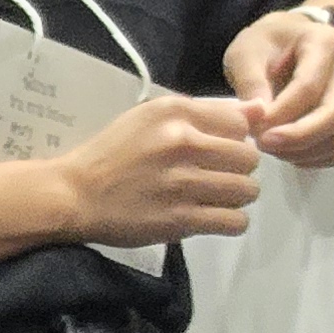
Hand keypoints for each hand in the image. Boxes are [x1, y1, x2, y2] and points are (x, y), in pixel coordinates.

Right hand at [53, 92, 261, 246]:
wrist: (73, 195)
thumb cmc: (114, 152)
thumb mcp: (155, 116)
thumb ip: (208, 111)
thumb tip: (260, 111)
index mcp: (177, 113)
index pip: (242, 123)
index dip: (237, 139)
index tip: (223, 150)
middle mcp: (182, 143)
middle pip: (249, 158)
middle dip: (240, 169)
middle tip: (221, 176)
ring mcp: (181, 184)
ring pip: (246, 190)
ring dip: (238, 196)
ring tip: (218, 197)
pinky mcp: (178, 220)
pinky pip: (233, 222)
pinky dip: (233, 222)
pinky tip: (217, 217)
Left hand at [221, 5, 333, 168]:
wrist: (284, 43)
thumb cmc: (264, 45)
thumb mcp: (246, 52)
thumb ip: (250, 82)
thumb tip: (257, 117)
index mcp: (324, 42)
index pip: (308, 87)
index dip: (280, 113)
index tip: (252, 127)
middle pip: (333, 114)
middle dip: (297, 137)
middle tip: (262, 144)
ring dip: (299, 150)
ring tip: (267, 143)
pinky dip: (309, 157)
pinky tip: (284, 149)